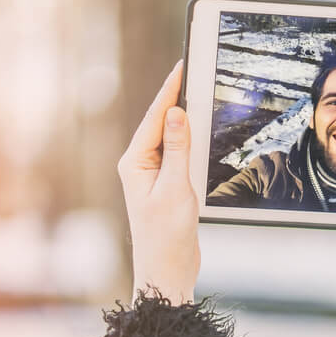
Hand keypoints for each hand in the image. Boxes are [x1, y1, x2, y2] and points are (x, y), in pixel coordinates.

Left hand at [118, 61, 199, 304]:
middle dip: (176, 98)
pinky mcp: (167, 186)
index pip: (155, 118)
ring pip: (170, 138)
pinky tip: (200, 132)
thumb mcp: (175, 188)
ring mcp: (153, 175)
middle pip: (161, 123)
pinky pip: (179, 154)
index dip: (170, 91)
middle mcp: (140, 165)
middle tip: (191, 71)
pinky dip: (190, 140)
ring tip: (196, 93)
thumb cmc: (167, 235)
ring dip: (184, 118)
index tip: (181, 67)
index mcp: (135, 162)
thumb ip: (178, 149)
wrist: (167, 269)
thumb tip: (178, 114)